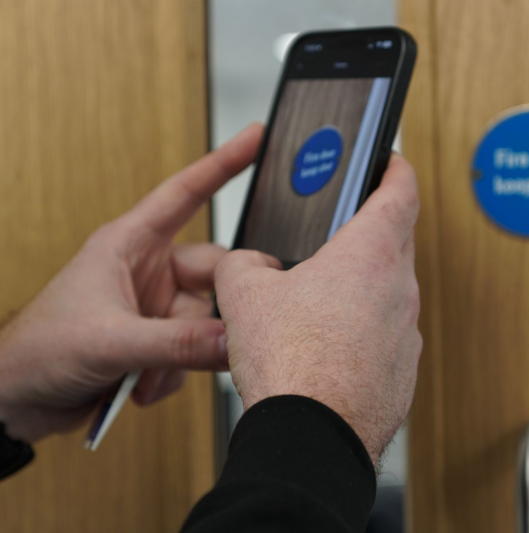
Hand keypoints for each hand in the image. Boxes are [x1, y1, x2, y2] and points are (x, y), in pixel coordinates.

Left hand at [0, 124, 263, 442]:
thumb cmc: (37, 351)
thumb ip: (177, 343)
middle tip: (221, 334)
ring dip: (185, 355)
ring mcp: (154, 308)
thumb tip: (232, 340)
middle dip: (212, 311)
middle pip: (213, 272)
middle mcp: (147, 272)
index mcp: (129, 245)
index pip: (184, 194)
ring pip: (205, 322)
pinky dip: (173, 374)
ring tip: (145, 372)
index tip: (254, 138)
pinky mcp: (156, 342)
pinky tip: (139, 384)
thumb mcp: (110, 341)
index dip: (222, 164)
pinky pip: (194, 352)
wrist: (15, 401)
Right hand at [215, 155, 421, 463]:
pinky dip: (364, 334)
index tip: (392, 162)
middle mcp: (399, 289)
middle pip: (394, 244)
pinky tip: (328, 351)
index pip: (400, 192)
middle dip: (368, 236)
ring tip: (318, 307)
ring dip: (362, 292)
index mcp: (370, 254)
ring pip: (389, 295)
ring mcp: (406, 332)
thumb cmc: (291, 362)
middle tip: (337, 240)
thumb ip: (244, 264)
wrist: (314, 435)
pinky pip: (386, 337)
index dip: (396, 170)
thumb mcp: (244, 295)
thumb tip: (248, 265)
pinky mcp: (404, 370)